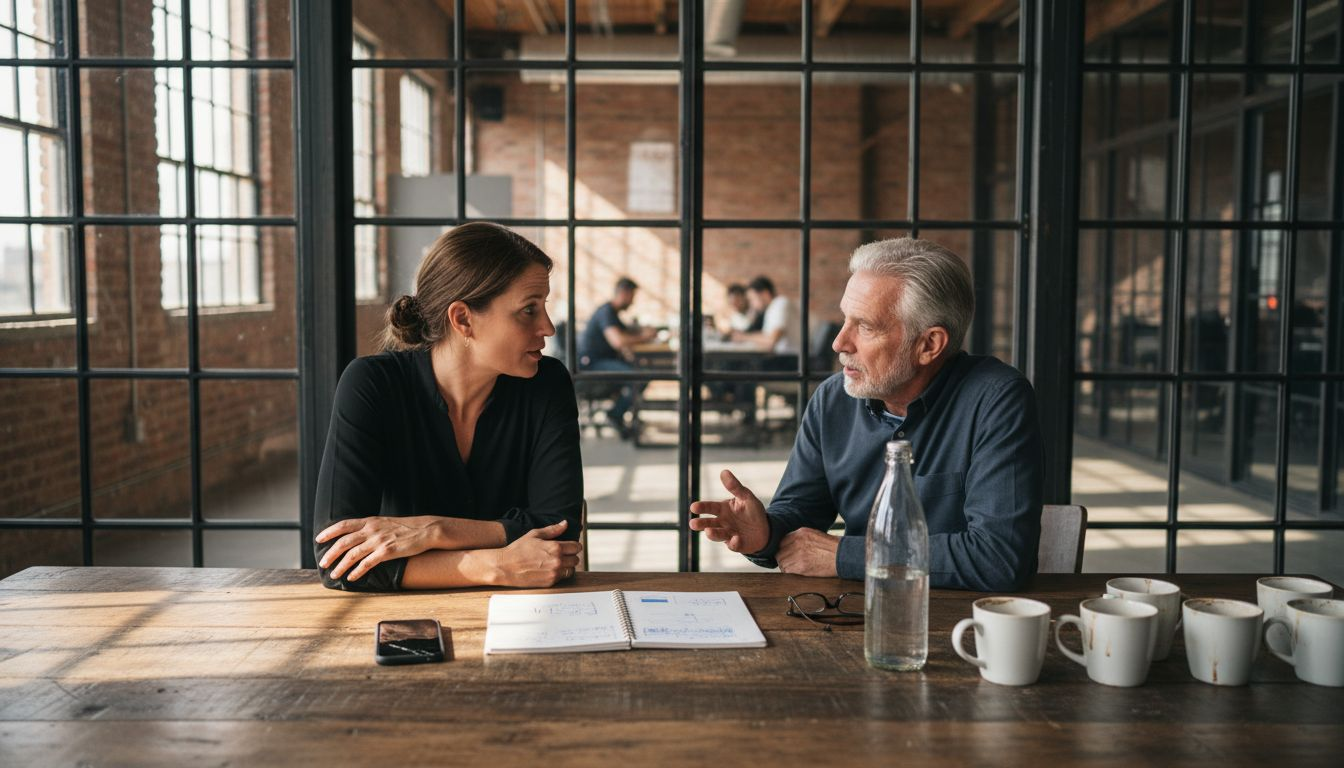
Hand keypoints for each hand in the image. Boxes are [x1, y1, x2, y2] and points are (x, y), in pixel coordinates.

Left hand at [317, 515, 445, 581]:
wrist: (426, 530)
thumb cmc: (406, 528)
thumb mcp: (385, 523)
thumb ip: (370, 527)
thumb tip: (356, 536)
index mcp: (370, 521)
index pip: (344, 524)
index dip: (329, 532)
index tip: (318, 539)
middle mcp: (372, 529)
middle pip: (344, 541)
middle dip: (330, 553)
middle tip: (322, 564)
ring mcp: (379, 540)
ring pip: (352, 554)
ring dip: (340, 566)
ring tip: (334, 575)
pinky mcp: (387, 551)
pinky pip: (367, 563)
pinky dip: (357, 571)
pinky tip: (352, 577)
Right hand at [486, 519, 583, 587]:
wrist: (505, 566)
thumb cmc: (518, 549)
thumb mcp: (534, 535)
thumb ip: (553, 529)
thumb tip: (565, 524)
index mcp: (555, 547)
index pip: (576, 547)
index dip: (574, 546)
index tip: (570, 546)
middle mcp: (557, 561)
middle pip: (576, 559)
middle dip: (571, 556)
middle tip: (563, 554)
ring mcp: (554, 573)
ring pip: (572, 570)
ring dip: (567, 566)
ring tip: (558, 563)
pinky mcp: (550, 582)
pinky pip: (563, 578)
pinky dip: (560, 574)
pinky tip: (551, 569)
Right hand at [688, 470, 769, 554]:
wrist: (765, 530)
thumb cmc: (753, 511)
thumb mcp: (746, 497)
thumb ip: (735, 487)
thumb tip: (724, 471)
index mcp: (723, 509)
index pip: (710, 507)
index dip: (702, 507)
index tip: (693, 507)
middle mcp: (722, 522)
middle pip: (708, 523)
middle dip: (700, 524)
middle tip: (693, 523)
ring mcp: (728, 534)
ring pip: (717, 535)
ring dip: (713, 534)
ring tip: (708, 531)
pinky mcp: (736, 545)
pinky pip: (733, 545)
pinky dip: (733, 542)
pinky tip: (736, 538)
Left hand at [776, 528, 838, 576]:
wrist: (842, 556)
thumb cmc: (832, 547)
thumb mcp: (814, 535)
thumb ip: (800, 538)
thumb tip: (789, 546)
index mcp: (800, 533)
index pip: (781, 542)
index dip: (783, 550)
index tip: (786, 554)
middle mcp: (797, 542)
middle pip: (780, 552)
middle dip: (783, 558)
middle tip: (789, 563)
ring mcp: (798, 554)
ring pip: (782, 562)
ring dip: (786, 566)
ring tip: (794, 568)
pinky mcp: (801, 566)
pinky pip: (787, 570)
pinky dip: (789, 572)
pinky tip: (796, 571)